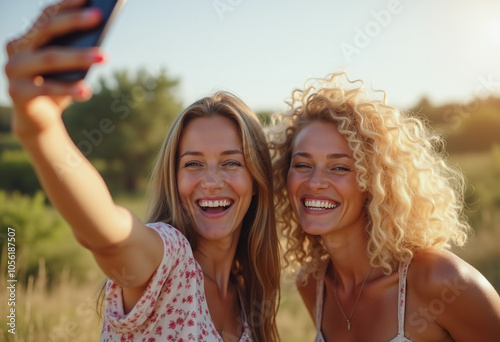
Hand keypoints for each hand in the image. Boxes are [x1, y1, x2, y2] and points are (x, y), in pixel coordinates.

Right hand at [4, 0, 105, 136]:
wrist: (40, 119)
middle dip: (74, 21)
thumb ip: (76, 51)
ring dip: (79, 56)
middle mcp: (16, 49)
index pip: (47, 16)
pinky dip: (69, 89)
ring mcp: (13, 70)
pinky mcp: (16, 93)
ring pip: (49, 58)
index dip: (67, 5)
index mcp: (28, 37)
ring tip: (105, 56)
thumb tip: (99, 41)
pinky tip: (88, 90)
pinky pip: (47, 88)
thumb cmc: (58, 86)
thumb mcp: (68, 68)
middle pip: (46, 30)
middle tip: (98, 16)